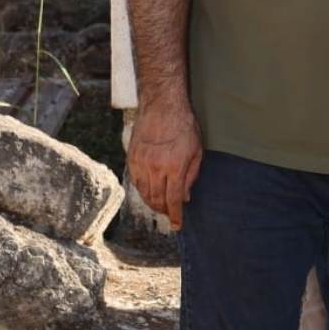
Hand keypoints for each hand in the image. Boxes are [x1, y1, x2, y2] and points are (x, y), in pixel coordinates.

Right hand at [127, 94, 203, 228]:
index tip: (177, 225)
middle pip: (157, 199)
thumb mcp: (196, 151)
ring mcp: (141, 162)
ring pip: (144, 192)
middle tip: (169, 216)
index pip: (173, 200)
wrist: (162, 105)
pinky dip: (142, 190)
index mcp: (174, 166)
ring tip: (160, 207)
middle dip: (164, 211)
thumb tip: (185, 197)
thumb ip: (191, 176)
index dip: (175, 215)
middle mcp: (155, 167)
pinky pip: (135, 181)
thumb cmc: (183, 125)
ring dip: (152, 203)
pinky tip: (149, 192)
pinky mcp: (132, 157)